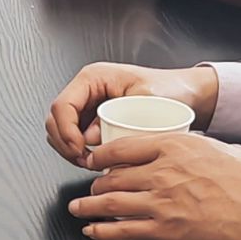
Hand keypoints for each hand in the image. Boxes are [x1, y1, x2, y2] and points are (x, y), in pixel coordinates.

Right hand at [44, 62, 218, 164]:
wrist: (184, 93)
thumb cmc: (169, 90)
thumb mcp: (146, 100)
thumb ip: (116, 118)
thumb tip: (91, 139)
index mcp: (93, 78)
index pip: (62, 105)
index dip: (65, 131)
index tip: (79, 150)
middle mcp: (86, 89)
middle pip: (56, 118)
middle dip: (64, 143)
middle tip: (83, 160)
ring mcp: (88, 104)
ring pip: (61, 128)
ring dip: (69, 148)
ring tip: (89, 162)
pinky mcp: (94, 118)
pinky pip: (75, 135)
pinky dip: (78, 149)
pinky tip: (94, 158)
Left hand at [68, 133, 240, 239]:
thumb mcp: (218, 147)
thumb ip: (192, 147)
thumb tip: (181, 148)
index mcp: (173, 146)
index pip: (121, 147)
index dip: (101, 156)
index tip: (94, 160)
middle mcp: (161, 171)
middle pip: (112, 176)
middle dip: (95, 184)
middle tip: (89, 189)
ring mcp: (162, 202)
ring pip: (111, 202)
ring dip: (88, 207)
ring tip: (77, 209)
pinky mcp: (167, 230)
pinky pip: (124, 230)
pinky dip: (103, 230)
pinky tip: (93, 231)